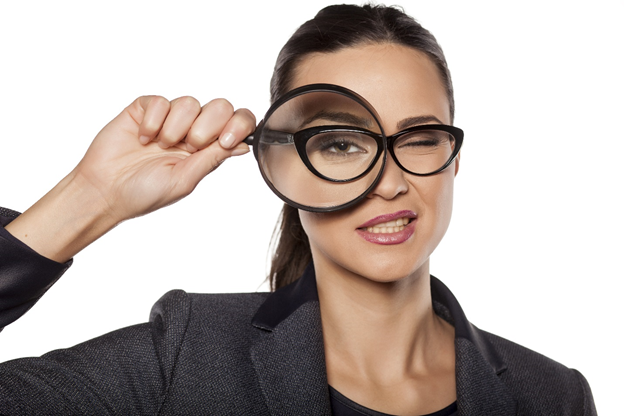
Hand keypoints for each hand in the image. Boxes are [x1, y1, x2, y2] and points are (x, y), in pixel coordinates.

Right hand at [74, 95, 254, 222]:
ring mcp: (168, 118)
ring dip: (175, 127)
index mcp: (207, 149)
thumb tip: (245, 145)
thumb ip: (214, 158)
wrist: (105, 190)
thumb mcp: (185, 180)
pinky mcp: (145, 109)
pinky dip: (153, 121)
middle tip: (187, 146)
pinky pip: (160, 101)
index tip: (226, 140)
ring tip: (159, 146)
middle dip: (206, 127)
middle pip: (220, 106)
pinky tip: (143, 138)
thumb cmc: (144, 193)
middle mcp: (191, 130)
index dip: (239, 125)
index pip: (237, 124)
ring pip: (189, 102)